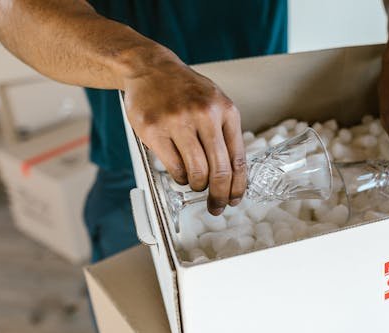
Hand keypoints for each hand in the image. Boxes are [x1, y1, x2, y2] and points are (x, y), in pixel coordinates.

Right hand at [123, 53, 245, 215]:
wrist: (150, 69)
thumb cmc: (185, 90)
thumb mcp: (214, 104)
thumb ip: (225, 133)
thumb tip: (233, 175)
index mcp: (225, 110)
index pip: (238, 158)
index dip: (238, 186)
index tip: (235, 199)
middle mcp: (204, 115)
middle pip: (219, 170)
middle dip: (219, 195)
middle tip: (216, 206)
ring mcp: (178, 121)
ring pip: (196, 172)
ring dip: (198, 186)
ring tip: (195, 183)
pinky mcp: (154, 130)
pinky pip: (174, 168)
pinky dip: (179, 178)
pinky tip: (180, 173)